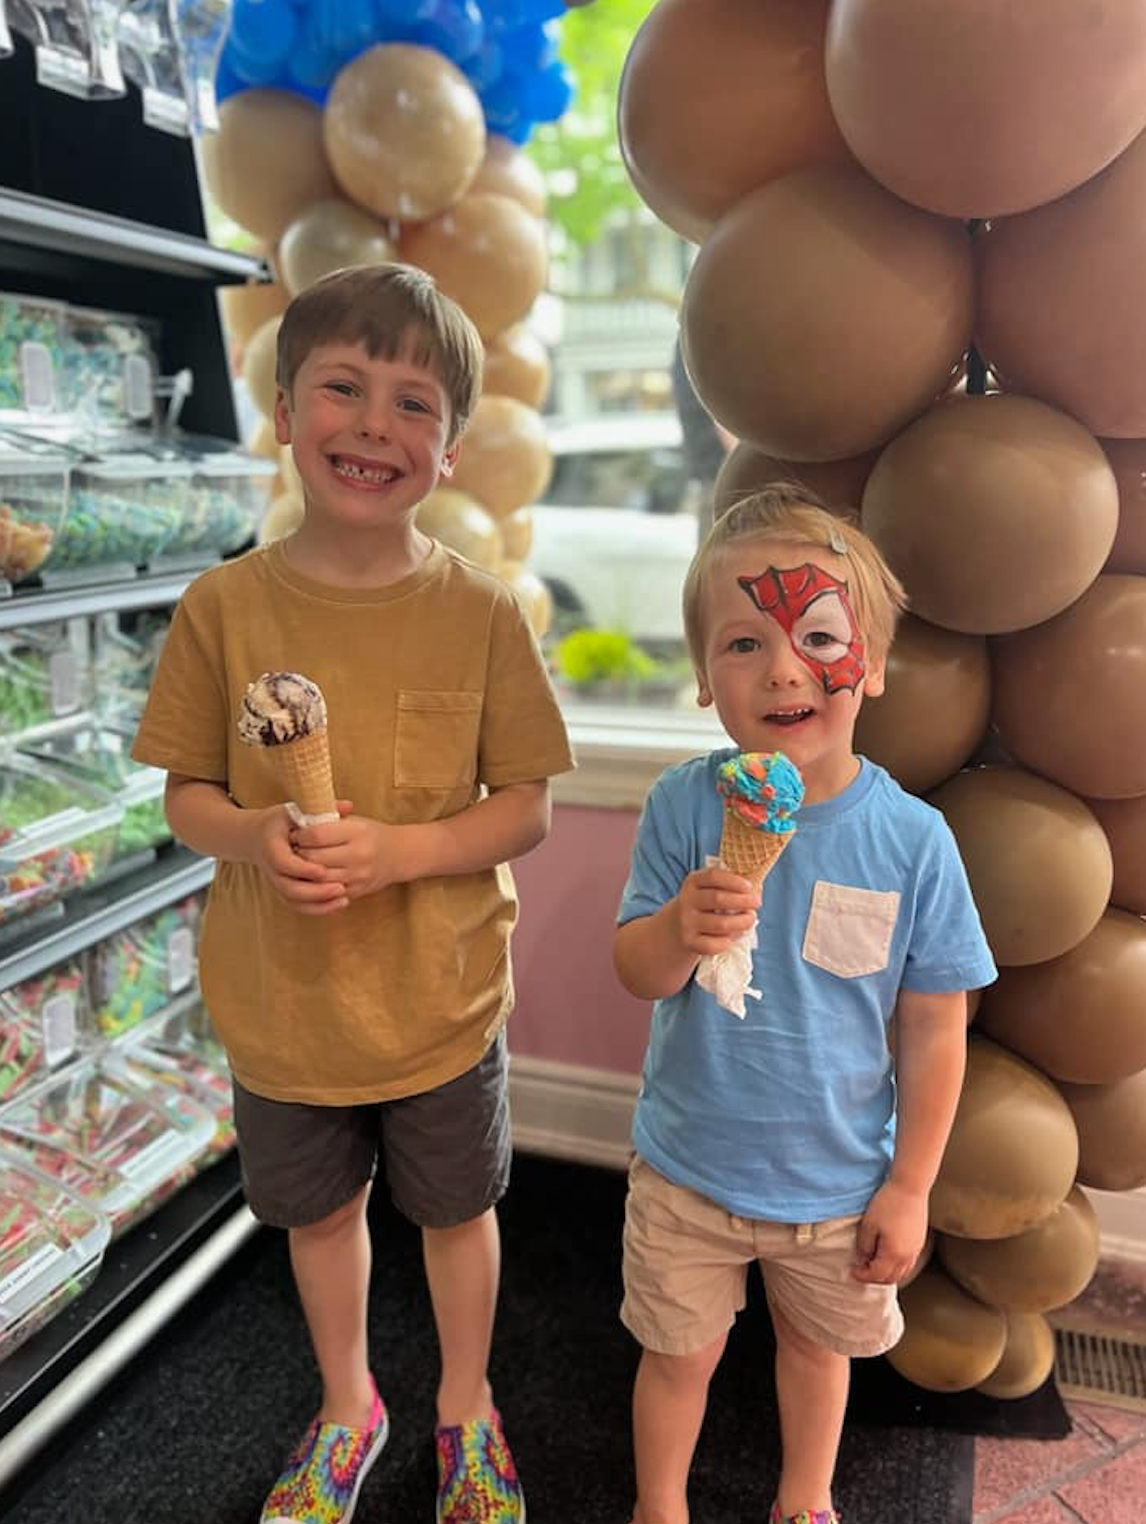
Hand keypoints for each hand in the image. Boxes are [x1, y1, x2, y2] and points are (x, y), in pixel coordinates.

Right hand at [253, 804, 350, 915]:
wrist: (257, 835)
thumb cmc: (282, 820)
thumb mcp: (297, 809)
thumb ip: (321, 808)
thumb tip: (348, 806)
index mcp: (270, 843)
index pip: (283, 862)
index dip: (303, 869)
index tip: (323, 870)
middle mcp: (270, 866)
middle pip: (288, 887)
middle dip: (315, 891)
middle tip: (340, 888)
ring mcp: (275, 881)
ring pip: (293, 900)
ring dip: (319, 903)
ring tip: (344, 898)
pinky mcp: (282, 891)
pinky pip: (298, 906)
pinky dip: (317, 908)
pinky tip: (338, 903)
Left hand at [289, 800, 414, 900]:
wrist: (398, 855)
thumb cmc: (370, 834)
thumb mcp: (354, 820)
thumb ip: (328, 821)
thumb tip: (298, 823)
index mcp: (357, 832)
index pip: (316, 835)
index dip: (301, 835)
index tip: (296, 834)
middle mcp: (359, 854)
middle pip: (314, 859)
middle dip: (298, 854)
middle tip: (293, 849)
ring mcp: (358, 876)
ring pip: (317, 879)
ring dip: (304, 872)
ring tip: (300, 863)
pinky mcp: (356, 891)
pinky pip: (327, 893)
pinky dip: (315, 886)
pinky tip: (312, 877)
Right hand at [673, 866, 759, 956]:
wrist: (676, 927)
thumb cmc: (704, 905)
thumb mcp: (709, 889)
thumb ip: (730, 886)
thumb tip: (757, 890)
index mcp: (693, 882)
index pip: (712, 876)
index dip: (733, 881)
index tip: (749, 887)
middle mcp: (687, 900)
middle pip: (718, 899)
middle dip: (743, 901)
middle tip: (757, 903)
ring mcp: (686, 922)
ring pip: (720, 924)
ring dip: (742, 922)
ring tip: (750, 919)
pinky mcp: (689, 942)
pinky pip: (713, 944)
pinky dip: (728, 941)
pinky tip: (733, 936)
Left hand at [852, 1181, 929, 1284]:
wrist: (910, 1187)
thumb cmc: (888, 1203)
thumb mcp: (868, 1225)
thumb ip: (864, 1246)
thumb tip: (863, 1259)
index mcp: (893, 1254)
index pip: (876, 1275)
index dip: (862, 1275)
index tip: (852, 1270)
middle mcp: (907, 1257)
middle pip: (890, 1278)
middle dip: (874, 1277)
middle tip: (862, 1269)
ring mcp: (915, 1250)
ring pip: (901, 1273)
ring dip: (886, 1273)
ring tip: (873, 1263)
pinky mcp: (919, 1242)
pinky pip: (908, 1263)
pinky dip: (897, 1266)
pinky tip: (888, 1256)